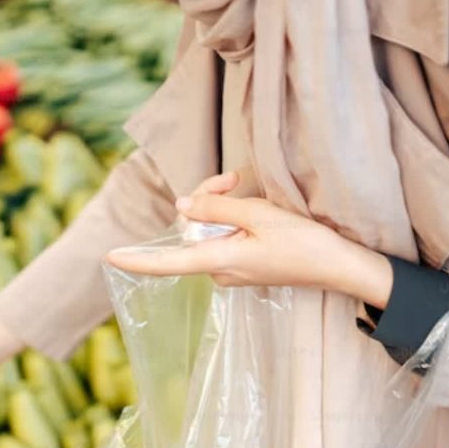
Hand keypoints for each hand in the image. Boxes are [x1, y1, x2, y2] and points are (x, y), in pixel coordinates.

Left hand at [106, 171, 394, 307]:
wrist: (339, 267)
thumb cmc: (304, 243)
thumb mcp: (260, 216)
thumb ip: (217, 208)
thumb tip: (184, 205)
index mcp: (220, 260)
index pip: (169, 262)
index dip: (138, 259)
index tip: (110, 257)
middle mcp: (220, 270)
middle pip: (193, 230)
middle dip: (207, 198)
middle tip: (234, 176)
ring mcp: (232, 271)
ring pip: (209, 231)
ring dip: (223, 206)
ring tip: (247, 186)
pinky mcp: (243, 266)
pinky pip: (224, 238)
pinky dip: (234, 220)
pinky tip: (257, 210)